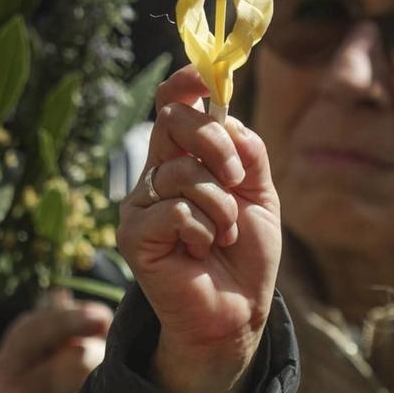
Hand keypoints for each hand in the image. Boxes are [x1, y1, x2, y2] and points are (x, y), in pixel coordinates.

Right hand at [0, 294, 111, 392]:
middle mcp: (2, 391)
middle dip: (100, 361)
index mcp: (1, 368)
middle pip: (74, 355)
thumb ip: (52, 337)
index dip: (70, 318)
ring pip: (84, 382)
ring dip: (106, 390)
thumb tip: (60, 291)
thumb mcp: (41, 380)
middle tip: (107, 376)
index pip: (33, 326)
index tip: (102, 317)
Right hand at [119, 64, 280, 392]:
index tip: (207, 79)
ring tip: (224, 233)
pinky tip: (202, 249)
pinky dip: (202, 229)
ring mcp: (141, 204)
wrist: (237, 313)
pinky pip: (174, 210)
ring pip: (182, 172)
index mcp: (184, 159)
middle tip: (237, 179)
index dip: (185, 84)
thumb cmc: (245, 255)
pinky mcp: (134, 235)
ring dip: (219, 204)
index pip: (172, 106)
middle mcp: (156, 175)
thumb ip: (247, 153)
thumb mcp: (260, 195)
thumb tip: (227, 118)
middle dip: (216, 143)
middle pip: (173, 122)